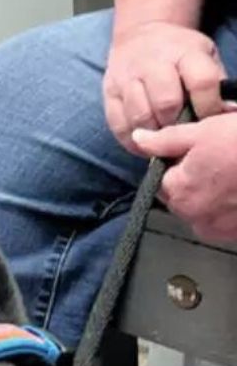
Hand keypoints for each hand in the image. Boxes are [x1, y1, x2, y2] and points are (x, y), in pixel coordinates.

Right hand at [105, 21, 227, 152]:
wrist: (139, 36)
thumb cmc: (179, 52)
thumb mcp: (205, 56)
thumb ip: (217, 83)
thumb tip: (229, 111)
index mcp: (184, 52)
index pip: (202, 82)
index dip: (209, 106)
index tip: (209, 120)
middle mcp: (152, 63)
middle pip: (166, 103)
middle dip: (177, 124)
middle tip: (182, 133)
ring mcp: (126, 78)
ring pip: (139, 117)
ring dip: (154, 135)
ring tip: (162, 141)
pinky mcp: (108, 93)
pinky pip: (118, 124)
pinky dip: (131, 141)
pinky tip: (144, 144)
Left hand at [134, 116, 236, 241]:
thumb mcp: (204, 131)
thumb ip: (166, 140)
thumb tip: (137, 139)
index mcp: (178, 192)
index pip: (165, 179)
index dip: (181, 162)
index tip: (202, 151)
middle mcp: (193, 216)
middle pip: (183, 197)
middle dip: (197, 180)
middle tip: (223, 159)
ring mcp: (218, 228)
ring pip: (205, 209)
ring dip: (215, 195)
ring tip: (233, 173)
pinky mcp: (236, 234)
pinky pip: (225, 221)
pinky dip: (231, 207)